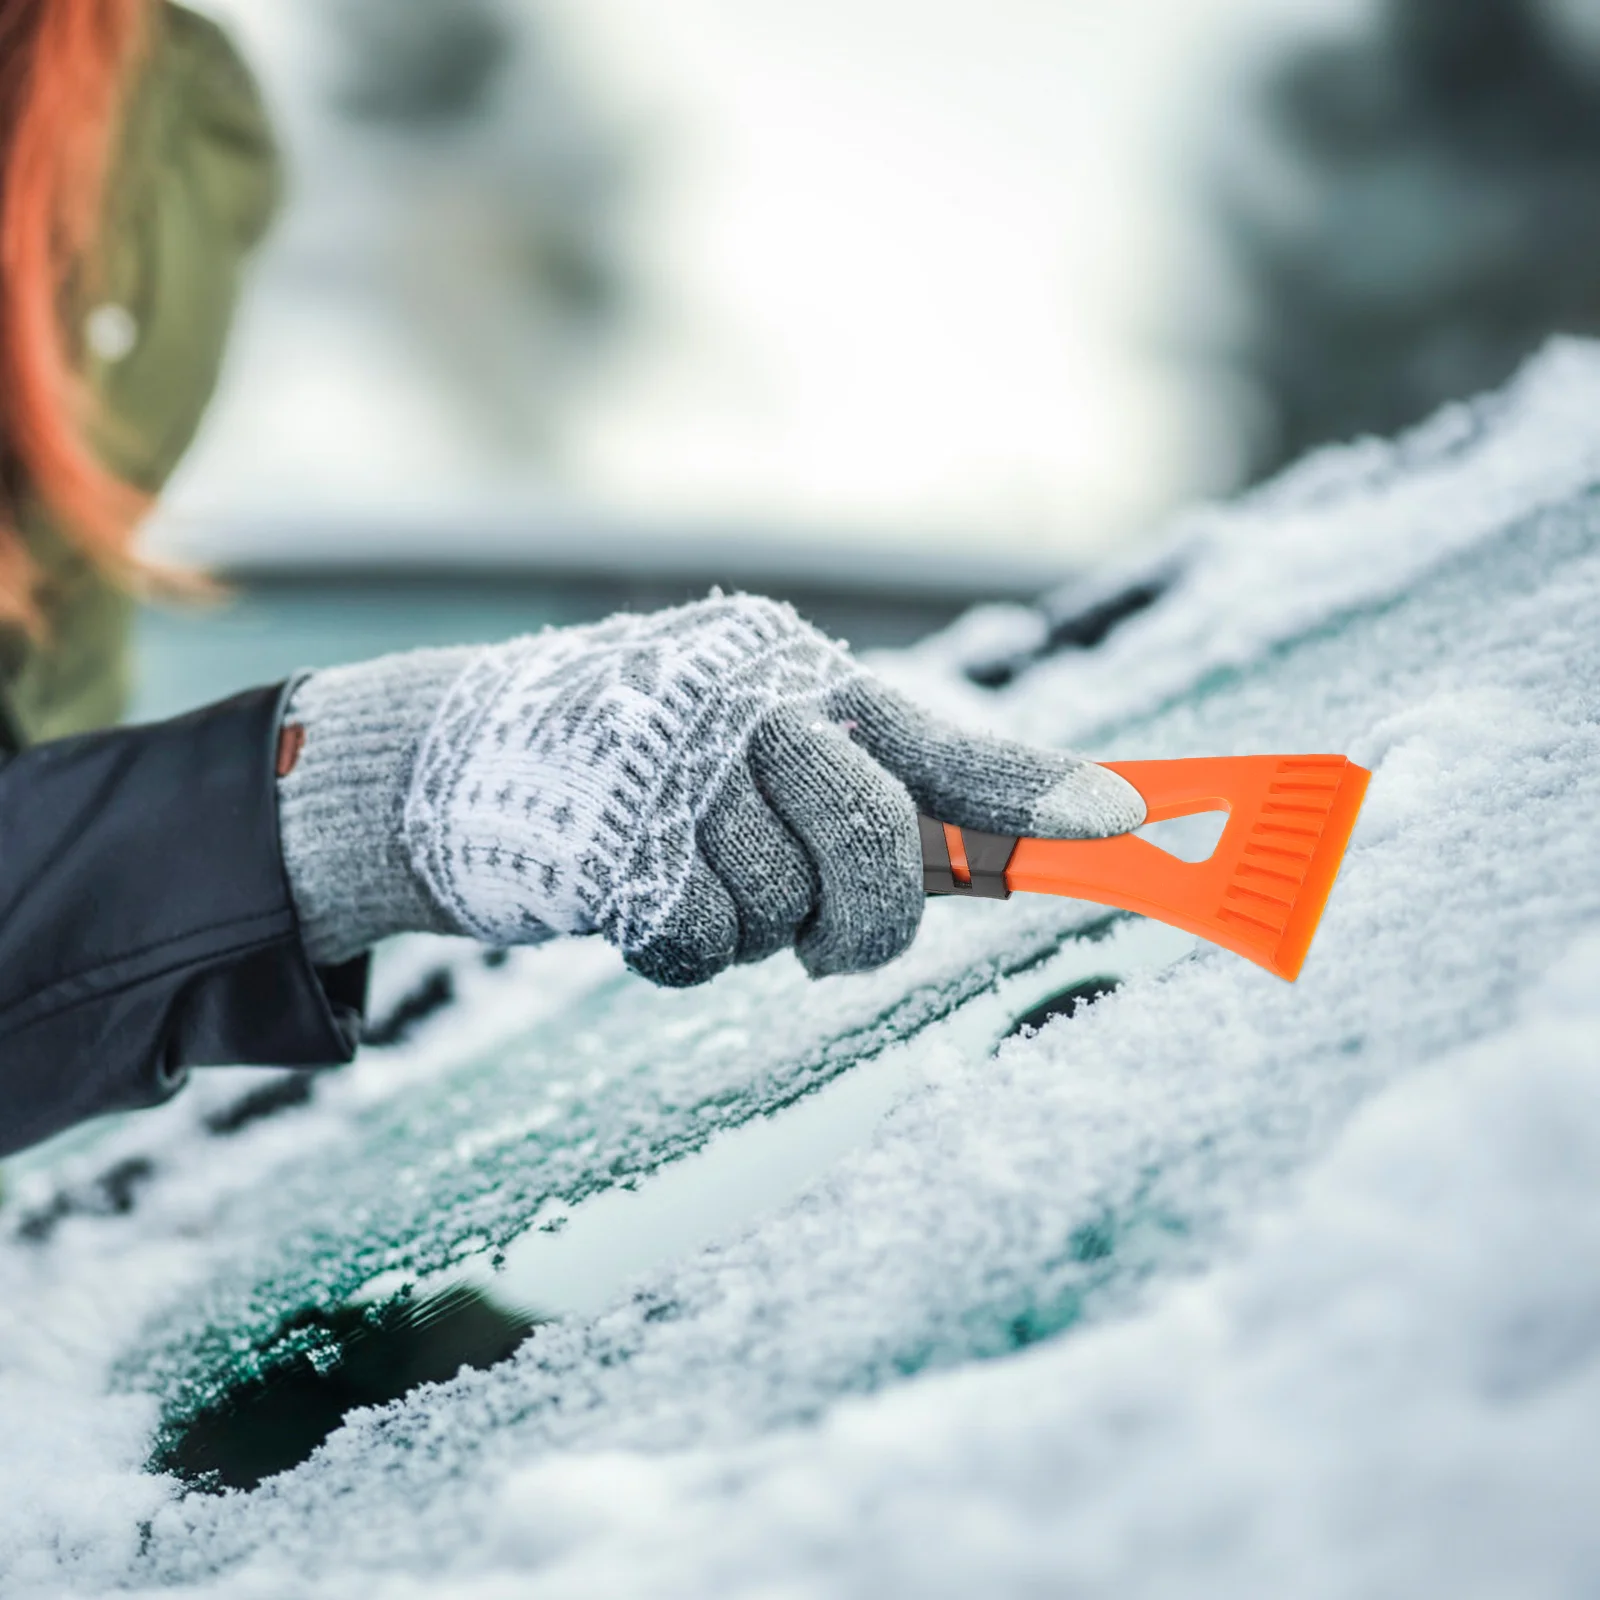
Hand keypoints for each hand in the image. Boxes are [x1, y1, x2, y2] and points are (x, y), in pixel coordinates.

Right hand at [277, 596, 1144, 984]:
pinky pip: (699, 947)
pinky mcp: (604, 840)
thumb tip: (1033, 857)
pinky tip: (631, 896)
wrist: (468, 757)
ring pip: (786, 911)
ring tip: (692, 878)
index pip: (945, 747)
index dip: (1038, 795)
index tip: (1130, 830)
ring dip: (750, 929)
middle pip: (880, 842)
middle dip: (865, 914)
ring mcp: (675, 766)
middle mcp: (753, 705)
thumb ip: (896, 806)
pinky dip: (679, 951)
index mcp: (811, 682)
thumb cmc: (653, 766)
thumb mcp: (774, 767)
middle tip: (826, 942)